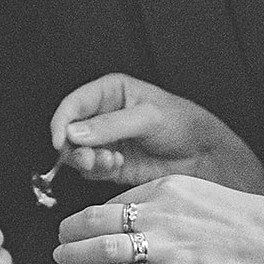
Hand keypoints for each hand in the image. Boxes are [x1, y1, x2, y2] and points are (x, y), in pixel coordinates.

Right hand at [50, 73, 263, 196]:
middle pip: (70, 131)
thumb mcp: (148, 117)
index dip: (62, 122)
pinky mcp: (110, 164)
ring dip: (87, 160)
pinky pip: (91, 169)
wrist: (201, 155)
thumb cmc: (181, 124)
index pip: (73, 104)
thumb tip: (76, 133)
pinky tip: (116, 166)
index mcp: (110, 92)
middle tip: (88, 158)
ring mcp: (106, 141)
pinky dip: (98, 171)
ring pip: (77, 153)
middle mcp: (103, 116)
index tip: (61, 141)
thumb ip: (110, 125)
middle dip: (75, 146)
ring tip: (108, 161)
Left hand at [54, 176, 263, 263]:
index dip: (90, 216)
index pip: (115, 201)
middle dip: (72, 232)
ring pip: (108, 249)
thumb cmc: (244, 221)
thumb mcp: (200, 195)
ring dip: (77, 256)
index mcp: (166, 191)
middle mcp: (161, 215)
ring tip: (61, 262)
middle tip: (60, 241)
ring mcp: (169, 246)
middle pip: (100, 220)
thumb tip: (137, 214)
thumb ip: (167, 203)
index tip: (80, 225)